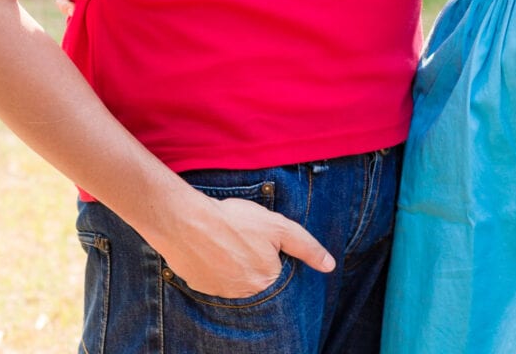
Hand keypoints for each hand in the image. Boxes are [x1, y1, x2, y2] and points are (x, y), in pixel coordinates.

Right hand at [154, 186, 333, 298]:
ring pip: (235, 281)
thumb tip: (329, 266)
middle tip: (244, 240)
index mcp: (266, 282)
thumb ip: (306, 246)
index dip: (274, 255)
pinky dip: (216, 266)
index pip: (280, 275)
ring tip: (229, 242)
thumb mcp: (279, 227)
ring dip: (235, 266)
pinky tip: (213, 249)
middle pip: (257, 280)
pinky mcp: (199, 287)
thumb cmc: (235, 221)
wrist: (186, 221)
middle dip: (254, 261)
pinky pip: (214, 280)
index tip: (263, 241)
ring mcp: (219, 293)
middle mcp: (243, 295)